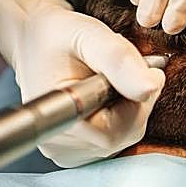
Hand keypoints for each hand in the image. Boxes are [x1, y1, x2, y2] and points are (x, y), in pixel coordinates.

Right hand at [0, 0, 164, 167]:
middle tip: (130, 68)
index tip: (144, 69)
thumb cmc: (57, 34)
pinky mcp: (76, 151)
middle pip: (122, 135)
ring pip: (123, 136)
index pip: (113, 132)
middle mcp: (55, 144)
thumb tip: (150, 88)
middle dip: (137, 101)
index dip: (137, 102)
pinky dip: (123, 114)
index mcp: (53, 119)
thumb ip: (119, 59)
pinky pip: (116, 137)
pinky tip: (109, 93)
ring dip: (131, 106)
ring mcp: (65, 152)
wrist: (35, 39)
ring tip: (113, 77)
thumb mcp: (88, 34)